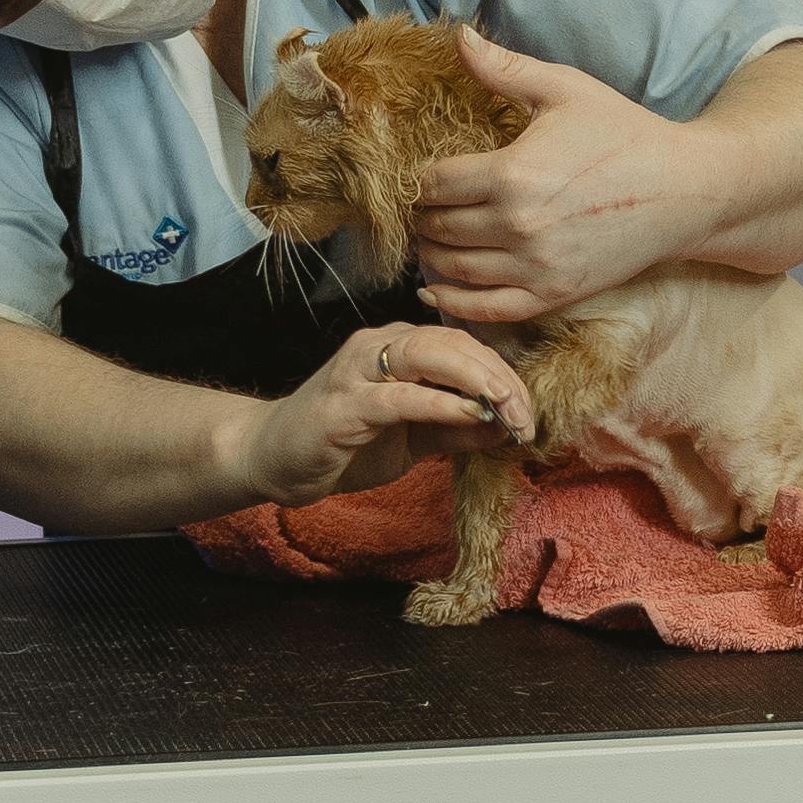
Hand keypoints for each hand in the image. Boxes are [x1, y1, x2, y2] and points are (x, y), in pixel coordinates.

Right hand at [248, 313, 535, 505]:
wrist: (271, 458)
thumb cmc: (342, 444)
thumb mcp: (413, 438)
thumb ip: (455, 428)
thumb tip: (507, 426)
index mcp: (398, 348)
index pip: (464, 346)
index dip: (504, 373)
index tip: (531, 411)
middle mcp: (379, 346)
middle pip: (455, 344)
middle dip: (500, 377)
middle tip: (528, 415)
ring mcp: (358, 370)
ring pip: (430, 355)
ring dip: (478, 382)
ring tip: (509, 410)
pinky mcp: (344, 403)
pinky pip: (401, 396)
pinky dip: (440, 402)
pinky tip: (470, 415)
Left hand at [410, 32, 713, 322]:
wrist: (685, 191)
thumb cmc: (625, 134)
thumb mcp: (566, 90)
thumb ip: (506, 69)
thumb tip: (458, 35)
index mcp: (514, 173)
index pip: (434, 183)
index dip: (417, 180)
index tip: (418, 175)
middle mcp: (518, 225)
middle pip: (439, 226)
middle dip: (422, 215)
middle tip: (420, 207)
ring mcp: (536, 265)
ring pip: (454, 268)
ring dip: (431, 254)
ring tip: (429, 238)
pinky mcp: (555, 293)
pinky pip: (487, 308)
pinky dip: (453, 302)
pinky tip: (435, 288)